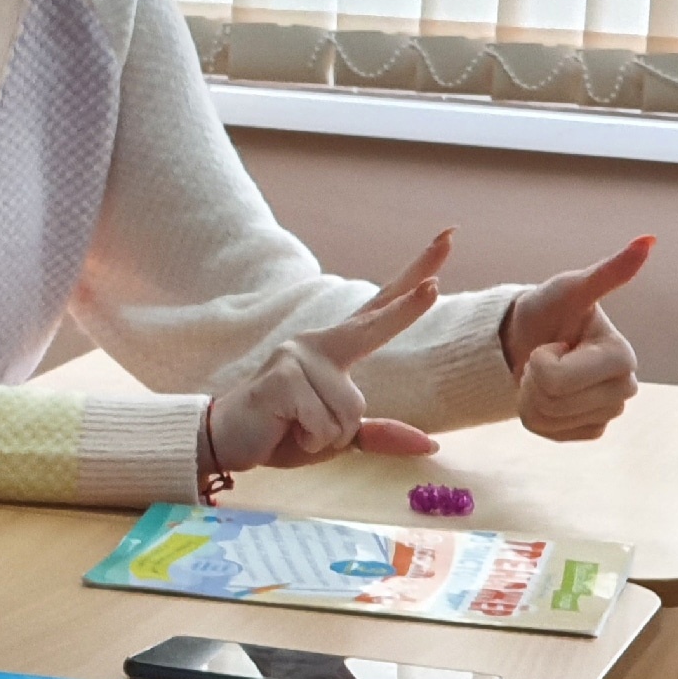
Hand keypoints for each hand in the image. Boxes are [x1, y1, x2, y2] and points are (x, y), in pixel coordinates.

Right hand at [202, 235, 449, 474]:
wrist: (226, 442)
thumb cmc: (283, 432)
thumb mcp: (338, 437)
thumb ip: (380, 435)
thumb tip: (431, 444)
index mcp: (333, 351)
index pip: (380, 311)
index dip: (412, 282)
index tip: (446, 240)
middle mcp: (316, 344)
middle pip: (374, 323)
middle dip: (412, 302)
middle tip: (450, 234)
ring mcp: (297, 356)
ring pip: (350, 412)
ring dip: (329, 438)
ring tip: (296, 430)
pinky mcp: (282, 378)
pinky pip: (326, 426)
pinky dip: (312, 442)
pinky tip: (285, 430)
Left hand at [501, 236, 650, 439]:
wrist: (529, 337)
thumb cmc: (549, 309)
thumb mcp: (568, 289)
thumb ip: (607, 272)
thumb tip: (648, 240)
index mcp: (622, 356)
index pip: (556, 379)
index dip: (538, 360)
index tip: (552, 343)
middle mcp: (624, 387)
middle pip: (551, 403)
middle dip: (532, 379)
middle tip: (542, 357)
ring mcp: (608, 411)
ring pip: (548, 420)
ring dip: (530, 396)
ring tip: (541, 373)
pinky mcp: (591, 429)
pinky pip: (549, 433)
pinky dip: (535, 416)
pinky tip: (545, 393)